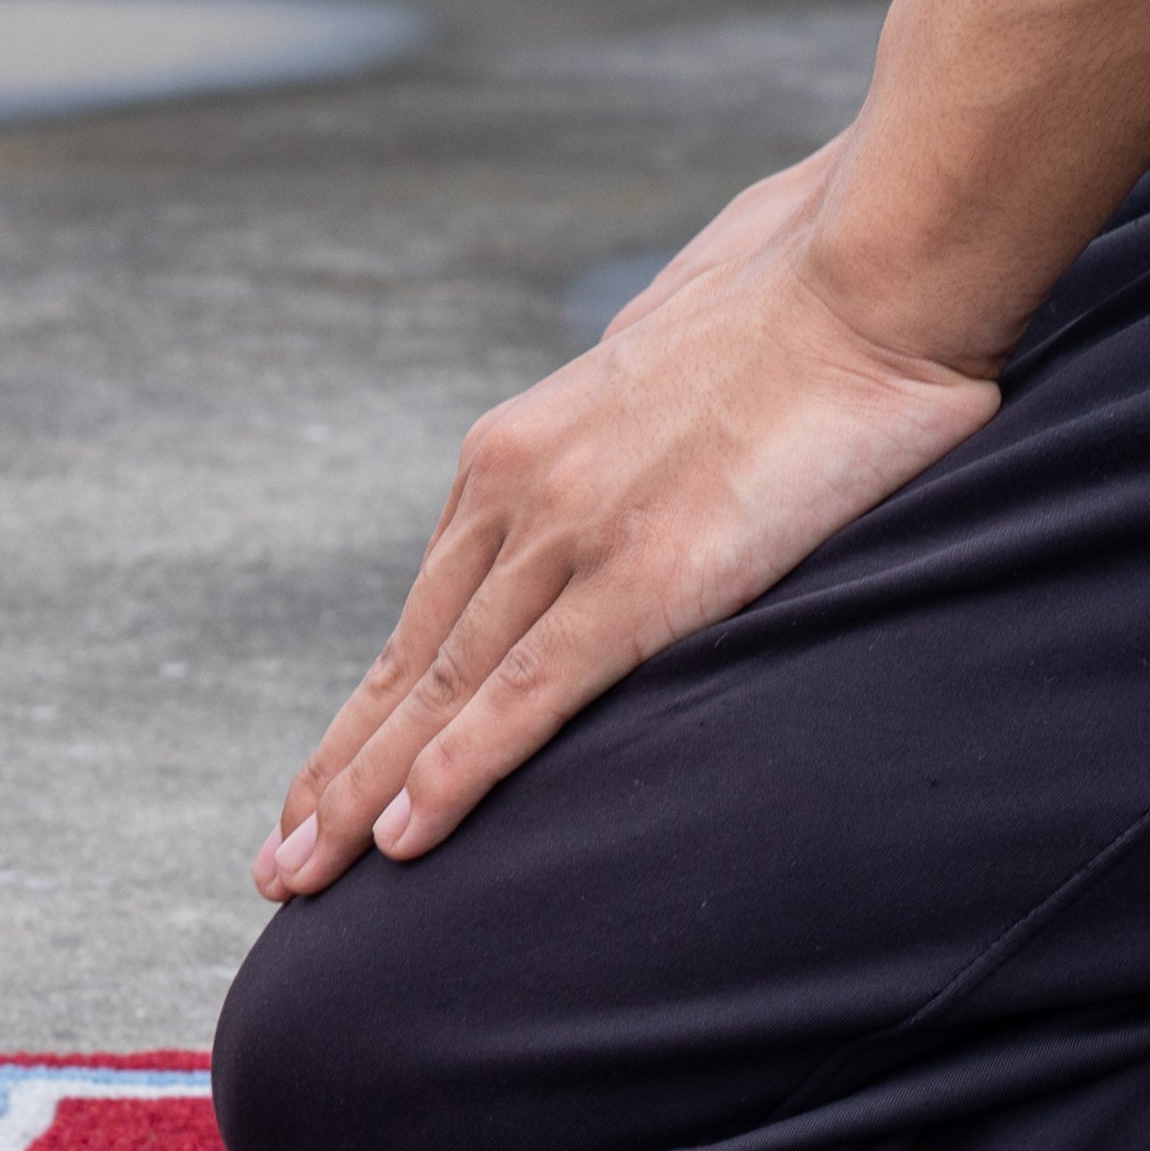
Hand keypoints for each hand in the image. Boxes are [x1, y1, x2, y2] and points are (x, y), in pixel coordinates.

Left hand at [253, 209, 999, 897]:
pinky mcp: (640, 578)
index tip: (332, 779)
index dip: (378, 705)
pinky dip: (453, 772)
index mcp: (526, 446)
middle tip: (277, 862)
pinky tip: (400, 838)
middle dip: (338, 768)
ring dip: (361, 792)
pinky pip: (524, 696)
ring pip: (440, 689)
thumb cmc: (808, 307)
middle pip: (411, 658)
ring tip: (301, 875)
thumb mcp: (684, 368)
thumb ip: (645, 432)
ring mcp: (572, 534)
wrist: (872, 275)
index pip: (431, 605)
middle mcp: (522, 489)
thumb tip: (665, 457)